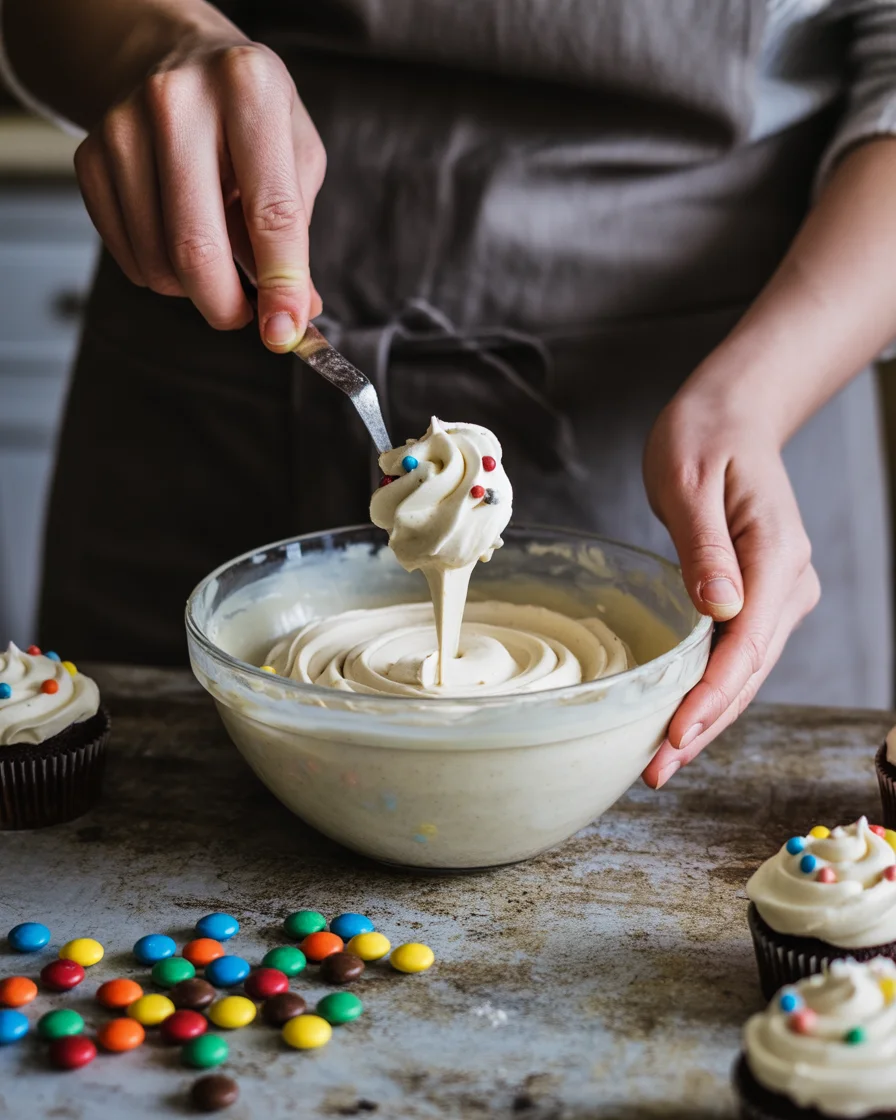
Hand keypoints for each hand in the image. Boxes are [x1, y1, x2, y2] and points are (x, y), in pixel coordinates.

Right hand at [74, 33, 324, 349]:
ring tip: (216, 261)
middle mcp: (177, 100)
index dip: (281, 285)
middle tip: (244, 316)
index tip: (285, 332)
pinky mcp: (90, 158)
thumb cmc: (248, 116)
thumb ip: (297, 235)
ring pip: (158, 261)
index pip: (272, 212)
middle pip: (197, 247)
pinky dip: (160, 273)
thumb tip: (295, 311)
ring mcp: (123, 127)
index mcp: (248, 89)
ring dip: (193, 290)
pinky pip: (129, 256)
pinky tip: (177, 240)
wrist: (173, 60)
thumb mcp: (296, 155)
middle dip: (226, 306)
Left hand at [640, 388, 820, 788]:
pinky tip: (679, 717)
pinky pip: (738, 654)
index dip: (711, 696)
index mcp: (776, 555)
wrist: (734, 413)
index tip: (675, 736)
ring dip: (706, 717)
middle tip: (655, 770)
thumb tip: (719, 610)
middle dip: (704, 725)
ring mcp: (780, 593)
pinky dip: (709, 689)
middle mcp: (789, 582)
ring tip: (660, 761)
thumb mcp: (689, 479)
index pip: (747, 644)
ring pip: (746, 671)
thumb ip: (704, 546)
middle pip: (749, 671)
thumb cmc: (705, 435)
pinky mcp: (762, 596)